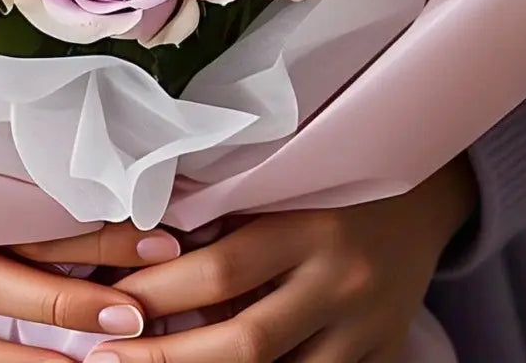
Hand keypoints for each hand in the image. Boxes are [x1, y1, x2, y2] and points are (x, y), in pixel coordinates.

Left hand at [55, 159, 476, 362]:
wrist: (424, 198)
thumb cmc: (330, 181)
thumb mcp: (281, 184)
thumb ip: (224, 215)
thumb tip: (138, 250)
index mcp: (309, 226)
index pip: (221, 270)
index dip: (155, 292)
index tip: (101, 305)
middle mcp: (340, 283)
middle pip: (243, 340)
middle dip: (165, 357)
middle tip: (102, 361)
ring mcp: (365, 333)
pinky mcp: (382, 359)